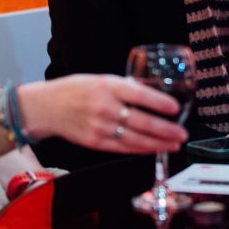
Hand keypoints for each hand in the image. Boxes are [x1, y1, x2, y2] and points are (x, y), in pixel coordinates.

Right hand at [19, 74, 188, 155]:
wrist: (46, 107)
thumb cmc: (75, 90)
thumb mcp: (100, 79)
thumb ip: (124, 87)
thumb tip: (150, 94)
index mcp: (107, 86)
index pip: (139, 95)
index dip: (159, 103)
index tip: (175, 108)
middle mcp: (104, 107)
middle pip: (140, 121)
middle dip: (165, 129)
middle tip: (182, 133)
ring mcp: (99, 127)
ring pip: (135, 138)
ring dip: (158, 143)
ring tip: (175, 143)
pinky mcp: (95, 142)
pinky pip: (123, 148)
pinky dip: (141, 149)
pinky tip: (155, 149)